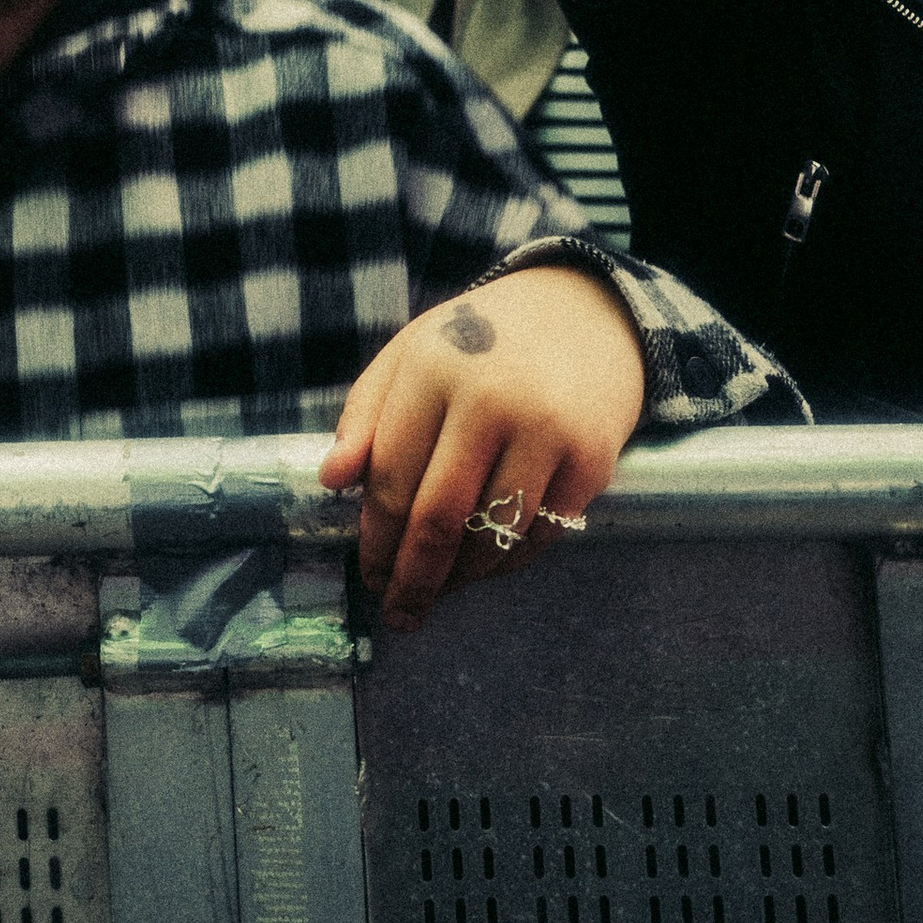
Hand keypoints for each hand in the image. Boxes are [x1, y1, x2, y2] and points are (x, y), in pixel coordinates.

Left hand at [319, 260, 643, 628]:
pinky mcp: (592, 460)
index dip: (375, 538)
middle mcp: (491, 399)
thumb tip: (330, 480)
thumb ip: (365, 412)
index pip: (390, 476)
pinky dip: (506, 566)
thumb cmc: (481, 338)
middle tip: (398, 613)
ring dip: (459, 580)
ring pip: (490, 538)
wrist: (584, 310)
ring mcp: (547, 431)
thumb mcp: (412, 352)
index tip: (367, 575)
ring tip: (439, 592)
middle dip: (411, 579)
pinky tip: (485, 568)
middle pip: (438, 518)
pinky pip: (539, 538)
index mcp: (434, 367)